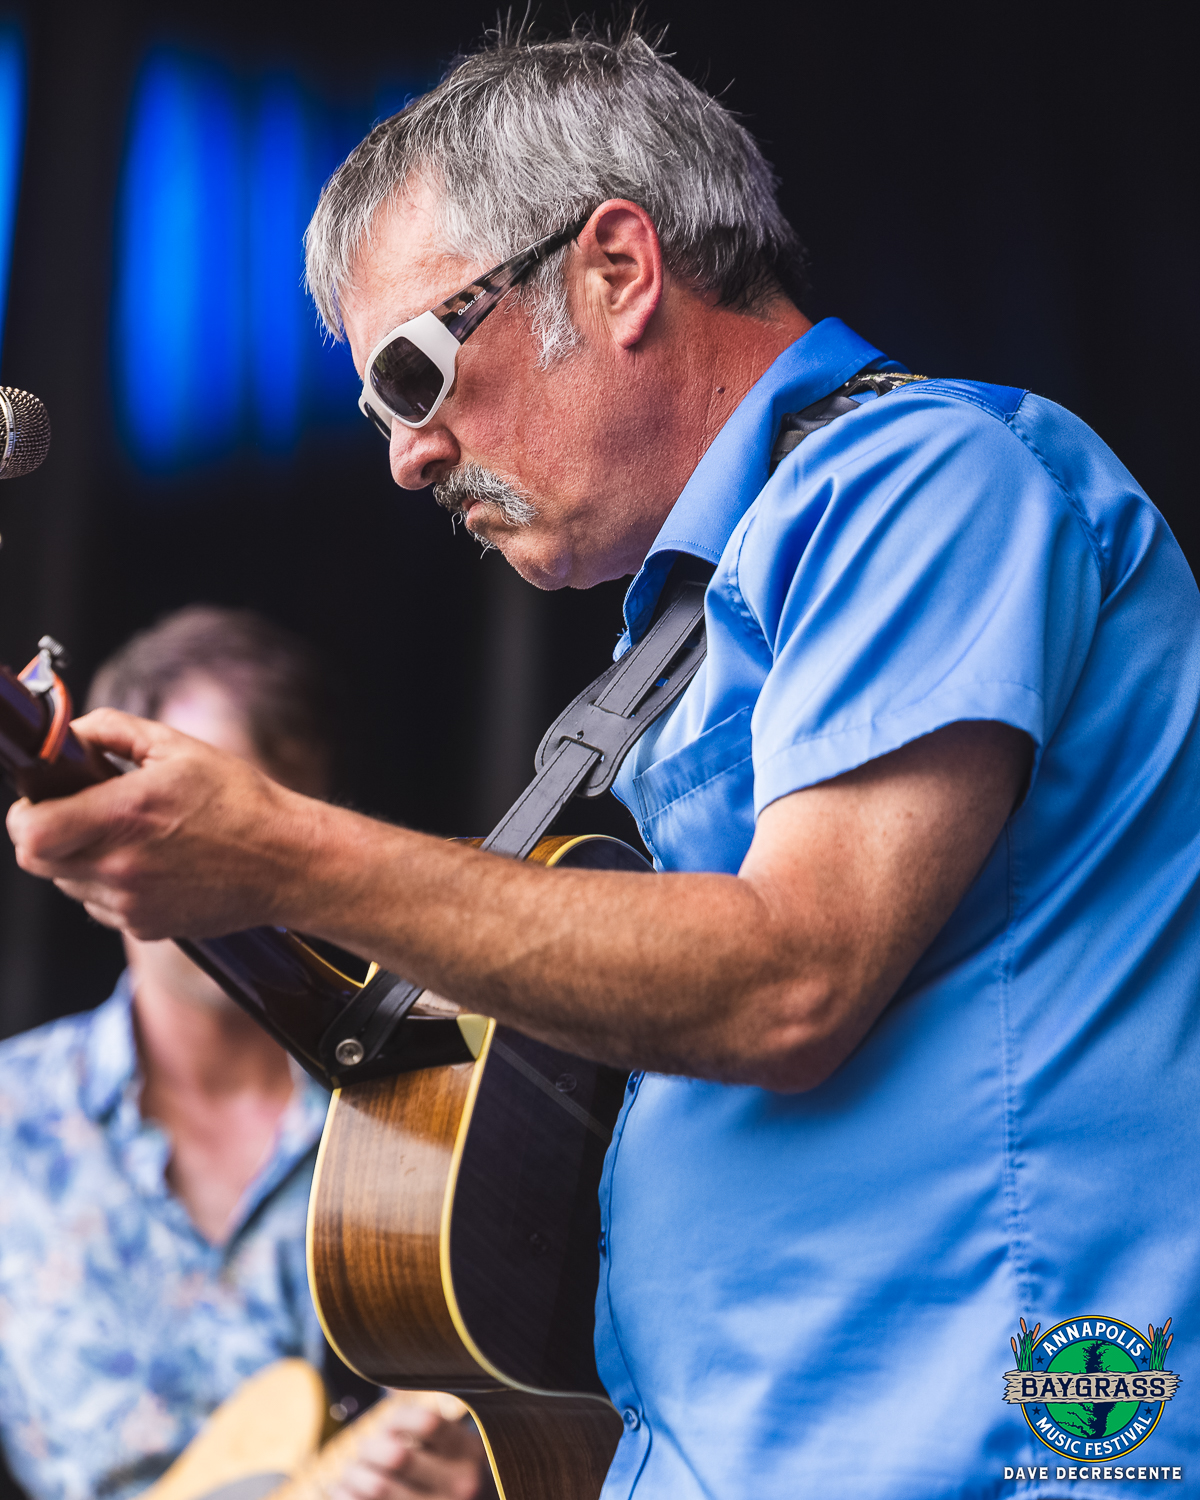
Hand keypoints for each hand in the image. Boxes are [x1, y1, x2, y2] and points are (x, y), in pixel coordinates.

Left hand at [5, 708, 311, 937]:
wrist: (286, 862)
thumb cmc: (241, 802)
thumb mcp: (180, 748)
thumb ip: (114, 729)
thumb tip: (73, 730)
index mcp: (126, 814)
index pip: (30, 831)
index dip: (23, 814)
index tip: (40, 799)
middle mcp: (122, 865)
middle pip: (37, 861)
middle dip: (45, 834)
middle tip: (73, 813)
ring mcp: (132, 903)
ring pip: (67, 884)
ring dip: (77, 859)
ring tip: (123, 837)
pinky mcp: (145, 926)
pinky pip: (100, 905)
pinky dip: (109, 885)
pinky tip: (147, 863)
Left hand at [329, 1403, 493, 1499]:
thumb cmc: (454, 1476)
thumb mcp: (457, 1447)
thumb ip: (430, 1422)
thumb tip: (391, 1381)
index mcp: (470, 1453)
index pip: (428, 1423)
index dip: (397, 1418)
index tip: (388, 1425)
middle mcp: (461, 1485)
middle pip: (398, 1456)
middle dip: (369, 1448)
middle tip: (364, 1450)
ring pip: (378, 1487)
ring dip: (353, 1475)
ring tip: (351, 1474)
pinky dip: (346, 1496)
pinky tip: (345, 1492)